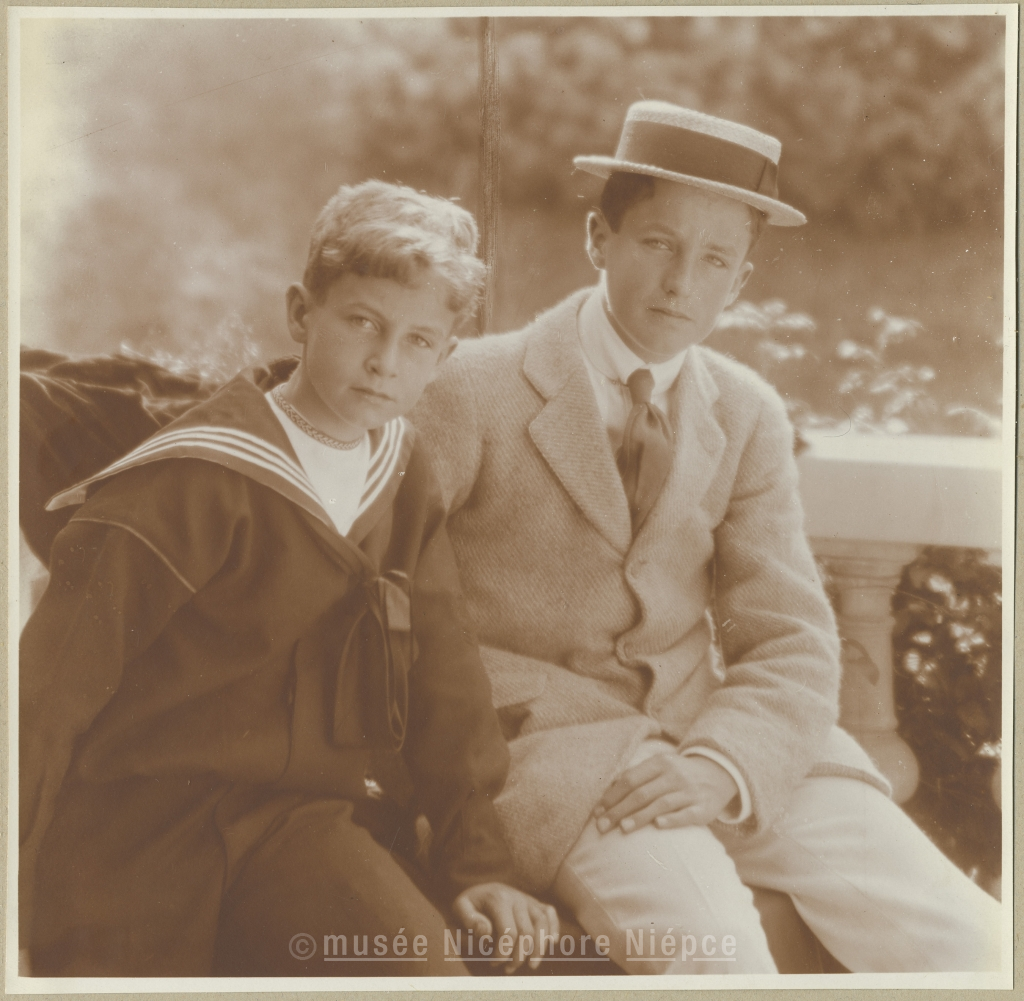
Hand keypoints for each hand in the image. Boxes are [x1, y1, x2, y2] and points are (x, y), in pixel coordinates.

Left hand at [453, 883, 559, 972]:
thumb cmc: (469, 905)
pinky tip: (551, 943)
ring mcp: (527, 899)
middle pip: (526, 932)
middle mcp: (516, 897)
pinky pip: (550, 913)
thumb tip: (486, 934)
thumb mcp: (460, 909)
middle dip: (518, 957)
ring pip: (542, 923)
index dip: (503, 953)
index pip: (509, 933)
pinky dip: (553, 928)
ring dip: (539, 948)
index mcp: (498, 898)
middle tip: (508, 969)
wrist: (479, 890)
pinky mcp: (535, 902)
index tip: (492, 962)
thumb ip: (469, 921)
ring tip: (531, 965)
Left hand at [594, 752, 738, 833]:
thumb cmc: (678, 774)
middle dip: (619, 810)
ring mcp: (690, 791)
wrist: (718, 774)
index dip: (612, 795)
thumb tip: (606, 793)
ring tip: (623, 829)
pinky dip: (672, 819)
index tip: (597, 811)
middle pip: (642, 793)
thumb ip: (637, 777)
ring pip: (661, 803)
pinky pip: (686, 814)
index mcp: (660, 763)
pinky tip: (658, 825)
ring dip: (640, 816)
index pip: (630, 779)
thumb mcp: (659, 767)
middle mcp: (674, 775)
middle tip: (602, 827)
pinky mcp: (704, 808)